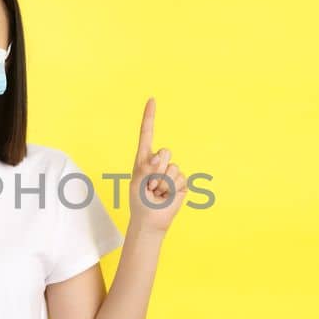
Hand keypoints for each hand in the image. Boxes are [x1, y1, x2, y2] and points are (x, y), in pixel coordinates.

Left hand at [128, 97, 186, 233]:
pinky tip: (166, 196)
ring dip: (163, 183)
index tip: (152, 99)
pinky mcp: (181, 181)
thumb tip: (160, 158)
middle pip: (165, 152)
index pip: (147, 133)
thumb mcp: (137, 182)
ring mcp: (171, 170)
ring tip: (157, 192)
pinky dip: (172, 189)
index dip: (150, 116)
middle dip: (157, 169)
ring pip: (173, 167)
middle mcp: (158, 161)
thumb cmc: (139, 201)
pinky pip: (180, 178)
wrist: (151, 220)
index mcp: (143, 158)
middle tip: (150, 185)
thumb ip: (146, 168)